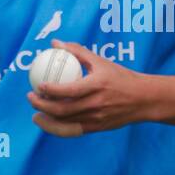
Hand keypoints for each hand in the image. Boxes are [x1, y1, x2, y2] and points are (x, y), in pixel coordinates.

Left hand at [26, 40, 151, 136]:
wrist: (143, 99)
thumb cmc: (121, 77)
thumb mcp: (101, 61)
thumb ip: (77, 51)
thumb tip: (54, 43)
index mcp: (97, 85)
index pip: (68, 90)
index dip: (50, 90)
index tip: (39, 85)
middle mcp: (96, 104)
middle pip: (62, 109)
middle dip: (42, 105)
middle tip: (31, 98)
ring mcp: (96, 118)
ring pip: (65, 123)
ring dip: (47, 120)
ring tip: (36, 114)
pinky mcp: (97, 128)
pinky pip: (73, 131)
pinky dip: (58, 128)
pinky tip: (49, 123)